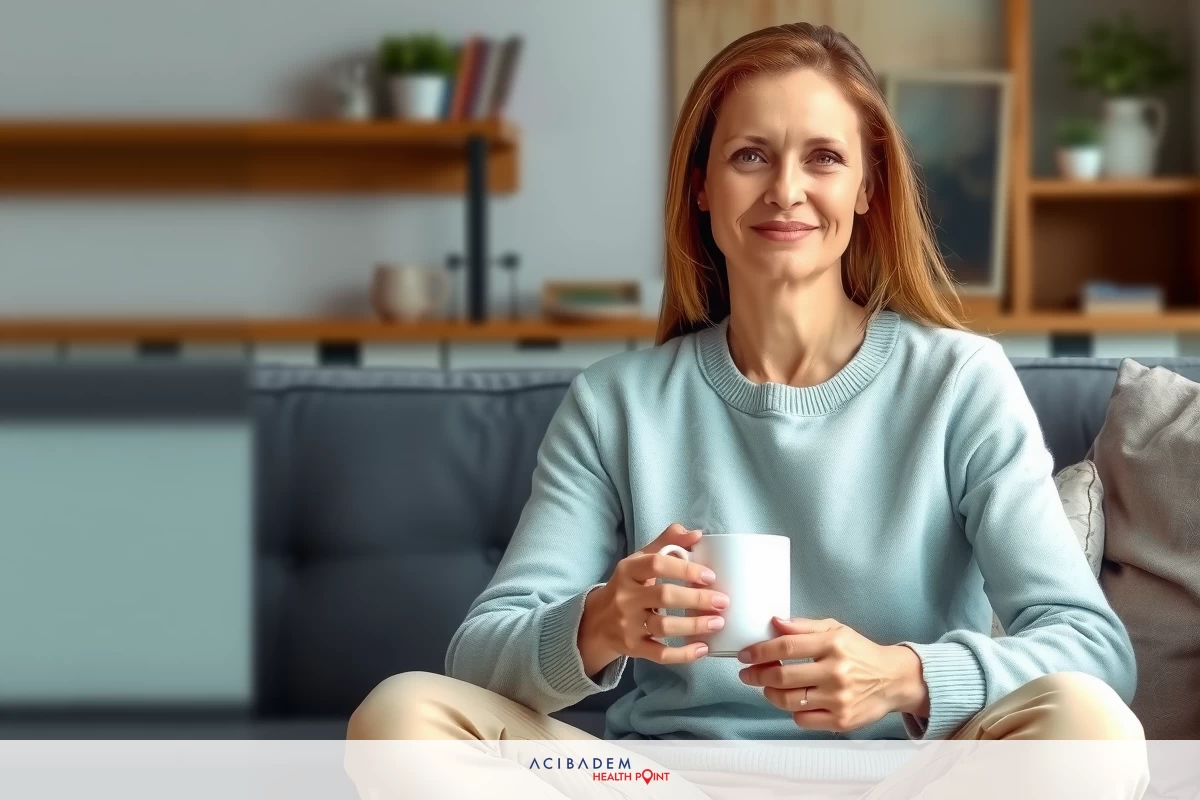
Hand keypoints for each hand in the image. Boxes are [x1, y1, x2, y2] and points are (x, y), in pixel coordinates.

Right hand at [577, 524, 728, 674]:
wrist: (597, 621)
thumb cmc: (628, 585)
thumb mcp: (640, 560)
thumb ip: (667, 543)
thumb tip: (697, 534)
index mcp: (628, 570)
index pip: (656, 564)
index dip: (685, 569)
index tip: (709, 576)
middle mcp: (626, 597)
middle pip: (664, 596)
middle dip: (697, 599)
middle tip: (722, 601)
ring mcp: (628, 624)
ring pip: (664, 626)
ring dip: (694, 625)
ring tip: (718, 622)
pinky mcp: (633, 648)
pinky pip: (660, 654)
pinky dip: (683, 654)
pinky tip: (703, 649)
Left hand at [736, 617, 929, 731]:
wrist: (893, 680)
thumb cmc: (860, 652)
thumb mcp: (836, 630)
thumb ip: (803, 627)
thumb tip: (774, 622)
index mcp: (833, 644)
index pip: (786, 647)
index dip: (759, 651)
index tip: (744, 655)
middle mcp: (836, 672)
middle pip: (782, 676)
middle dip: (757, 675)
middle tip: (746, 674)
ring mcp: (838, 699)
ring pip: (788, 700)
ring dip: (769, 693)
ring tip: (766, 686)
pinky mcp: (841, 721)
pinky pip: (802, 719)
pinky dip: (792, 711)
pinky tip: (793, 701)